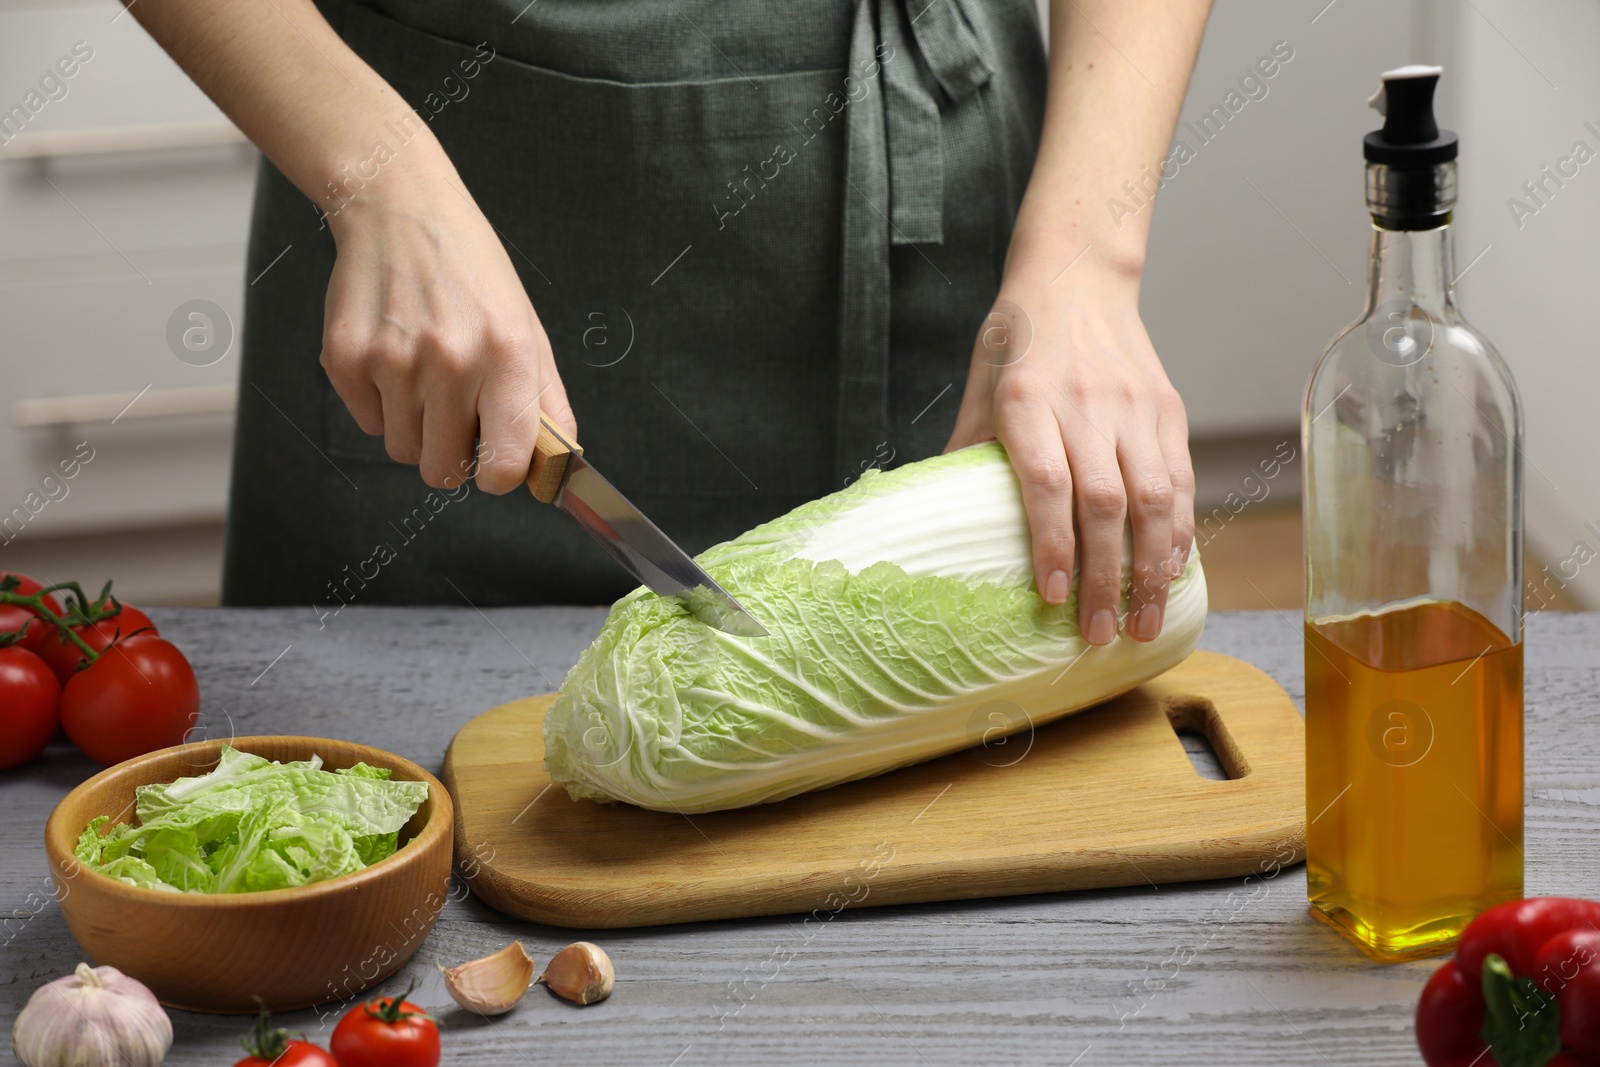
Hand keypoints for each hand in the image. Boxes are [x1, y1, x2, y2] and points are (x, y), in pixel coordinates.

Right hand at [320, 159, 574, 494]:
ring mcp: (391, 360)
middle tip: (455, 410)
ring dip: (415, 426)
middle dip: (451, 454)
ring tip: (424, 372)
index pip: (502, 467)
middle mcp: (450, 360)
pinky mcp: (344, 358)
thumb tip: (557, 466)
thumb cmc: (472, 273)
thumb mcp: (528, 328)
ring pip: (402, 449)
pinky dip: (379, 402)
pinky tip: (393, 354)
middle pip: (441, 473)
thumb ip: (547, 403)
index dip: (499, 476)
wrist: (400, 209)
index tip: (494, 462)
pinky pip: (366, 422)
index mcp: (507, 354)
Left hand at [944, 268, 1193, 645]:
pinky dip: (1179, 533)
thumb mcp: (978, 386)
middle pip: (1104, 503)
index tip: (1052, 597)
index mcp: (1029, 400)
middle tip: (1098, 635)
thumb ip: (965, 452)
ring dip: (1151, 568)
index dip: (1052, 544)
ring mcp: (1134, 408)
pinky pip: (1180, 481)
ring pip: (1154, 498)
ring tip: (1142, 622)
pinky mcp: (1168, 410)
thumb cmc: (1019, 339)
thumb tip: (937, 524)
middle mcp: (1086, 405)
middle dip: (1106, 577)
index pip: (1047, 483)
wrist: (1078, 276)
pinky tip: (1169, 573)